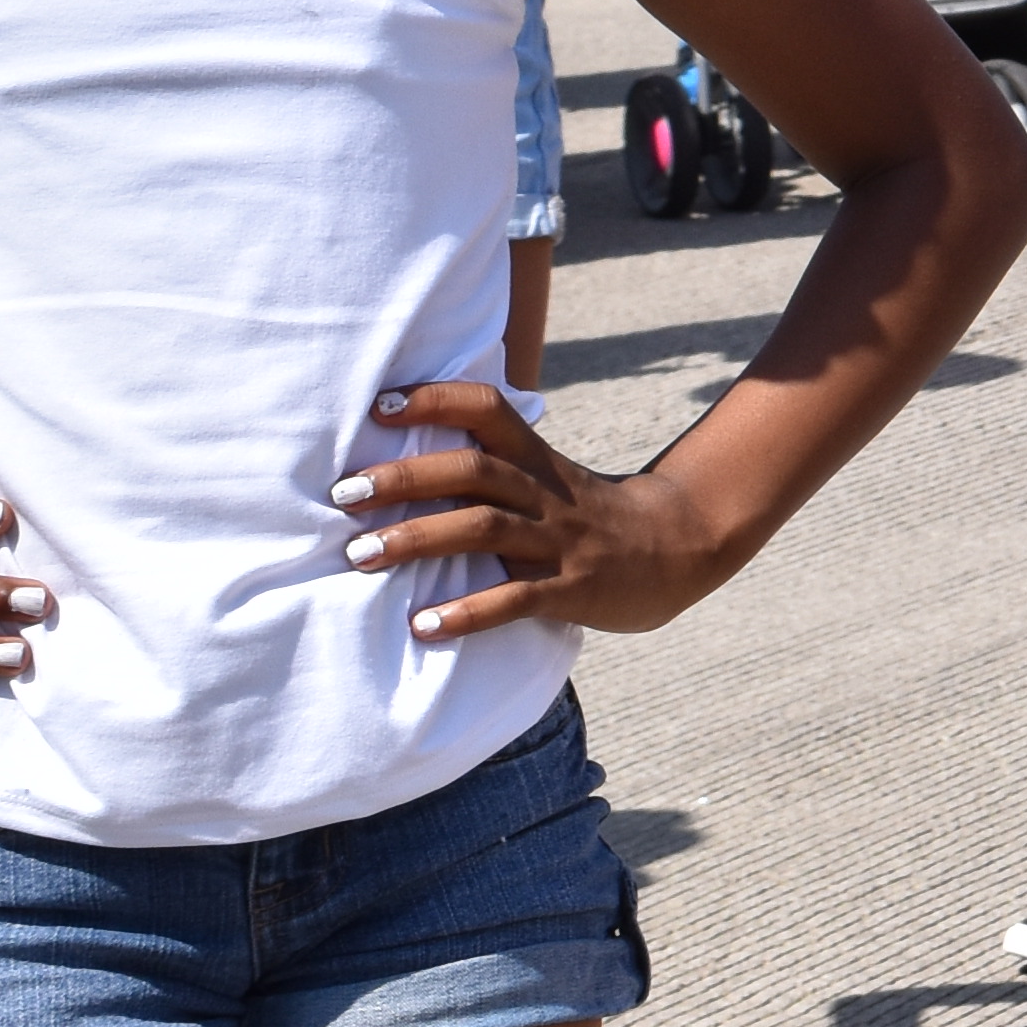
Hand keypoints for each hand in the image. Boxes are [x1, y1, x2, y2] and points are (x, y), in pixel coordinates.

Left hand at [337, 375, 732, 637]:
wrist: (683, 549)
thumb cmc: (596, 516)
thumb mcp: (552, 478)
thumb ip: (495, 469)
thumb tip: (407, 460)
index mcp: (539, 461)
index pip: (489, 412)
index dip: (437, 402)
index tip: (381, 407)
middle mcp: (547, 495)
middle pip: (473, 472)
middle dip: (404, 478)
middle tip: (343, 494)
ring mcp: (561, 542)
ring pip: (484, 530)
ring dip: (417, 540)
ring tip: (359, 557)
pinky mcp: (574, 590)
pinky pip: (516, 600)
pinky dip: (467, 613)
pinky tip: (423, 624)